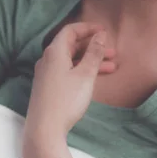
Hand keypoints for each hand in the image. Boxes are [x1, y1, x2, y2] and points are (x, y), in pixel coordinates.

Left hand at [23, 22, 116, 149]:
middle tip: (112, 52)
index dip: (88, 28)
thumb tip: (100, 36)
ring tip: (111, 67)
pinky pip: (67, 71)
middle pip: (72, 46)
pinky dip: (82, 71)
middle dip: (93, 47)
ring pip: (71, 60)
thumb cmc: (66, 100)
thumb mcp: (85, 75)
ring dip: (91, 61)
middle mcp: (47, 60)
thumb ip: (94, 53)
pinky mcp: (48, 87)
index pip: (71, 31)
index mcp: (54, 52)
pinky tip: (94, 79)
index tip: (104, 31)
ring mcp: (46, 74)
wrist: (45, 129)